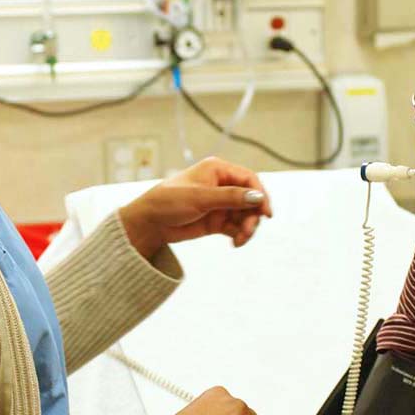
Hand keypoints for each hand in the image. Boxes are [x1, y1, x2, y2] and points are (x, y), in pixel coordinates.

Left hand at [118, 156, 272, 258]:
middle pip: (250, 199)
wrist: (149, 224)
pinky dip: (239, 235)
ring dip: (247, 227)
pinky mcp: (217, 220)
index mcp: (217, 170)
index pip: (248, 179)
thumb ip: (231, 197)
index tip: (266, 213)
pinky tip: (235, 243)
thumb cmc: (168, 201)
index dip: (260, 194)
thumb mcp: (201, 198)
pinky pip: (237, 227)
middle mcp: (222, 185)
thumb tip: (257, 197)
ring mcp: (220, 204)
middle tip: (248, 231)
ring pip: (245, 215)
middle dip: (252, 215)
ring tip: (240, 240)